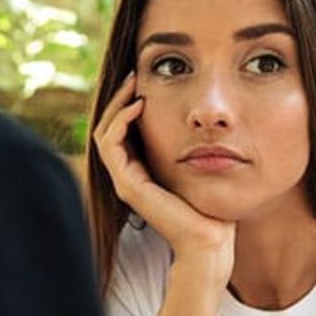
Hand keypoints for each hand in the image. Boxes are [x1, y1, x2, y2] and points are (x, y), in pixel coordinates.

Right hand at [92, 72, 235, 285]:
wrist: (210, 241)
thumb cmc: (211, 208)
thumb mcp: (199, 168)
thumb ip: (192, 148)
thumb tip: (204, 121)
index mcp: (141, 173)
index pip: (121, 131)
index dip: (127, 104)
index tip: (144, 81)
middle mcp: (128, 177)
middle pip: (107, 128)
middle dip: (119, 99)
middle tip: (134, 74)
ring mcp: (125, 182)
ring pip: (103, 133)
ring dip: (116, 105)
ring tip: (134, 85)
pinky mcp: (128, 186)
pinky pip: (111, 145)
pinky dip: (121, 121)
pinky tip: (140, 105)